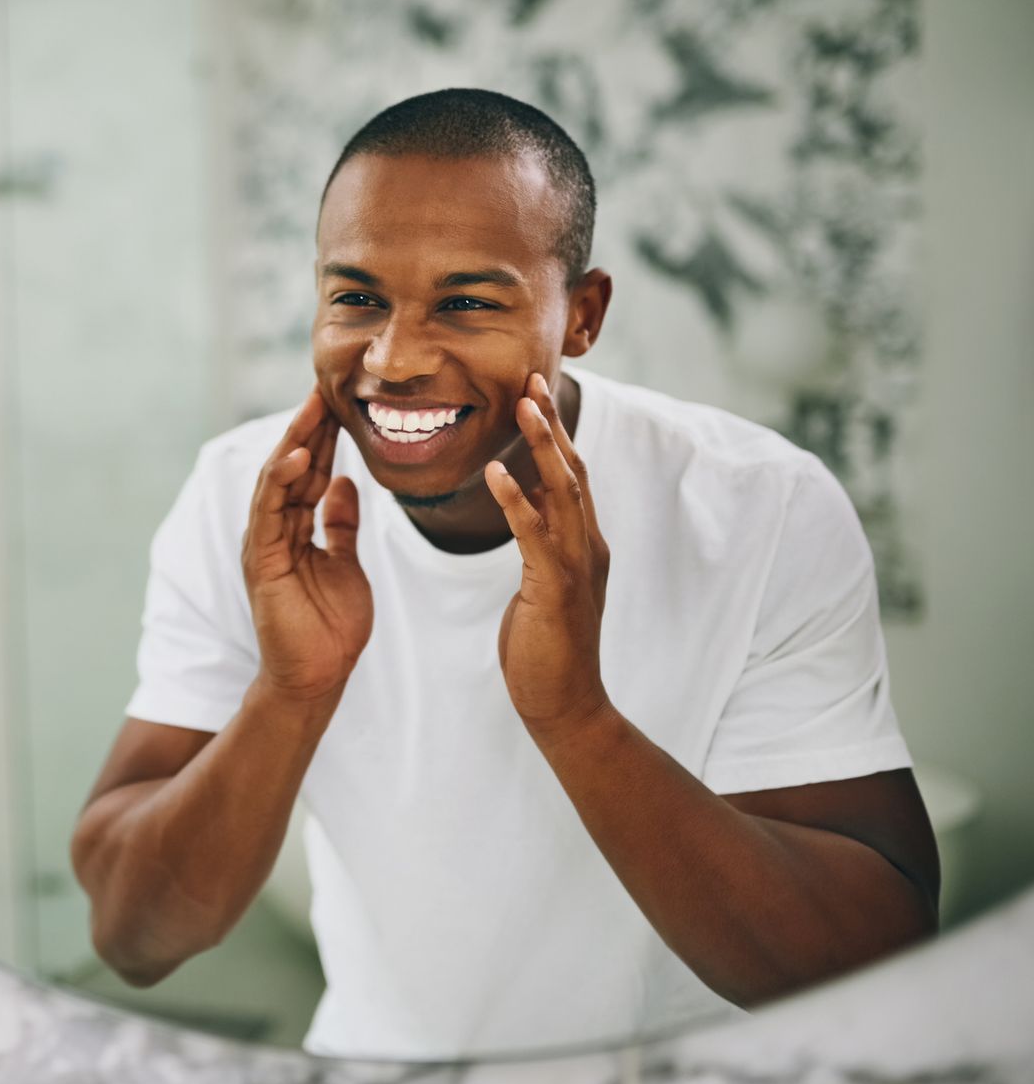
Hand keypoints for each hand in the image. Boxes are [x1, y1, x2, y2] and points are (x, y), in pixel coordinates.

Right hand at [241, 389, 371, 702]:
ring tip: (312, 408)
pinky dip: (281, 482)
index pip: (309, 472)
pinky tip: (298, 456)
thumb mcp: (346, 564)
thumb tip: (346, 482)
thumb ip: (341, 524)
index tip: (339, 401)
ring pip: (276, 481)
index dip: (323, 437)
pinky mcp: (261, 561)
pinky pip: (269, 512)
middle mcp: (274, 530)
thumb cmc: (330, 628)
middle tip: (324, 387)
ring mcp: (264, 544)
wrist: (318, 677)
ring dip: (294, 443)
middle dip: (307, 428)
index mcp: (293, 529)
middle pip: (290, 467)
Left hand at [482, 372, 611, 741]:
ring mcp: (576, 567)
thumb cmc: (546, 648)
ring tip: (521, 407)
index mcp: (583, 545)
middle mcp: (588, 547)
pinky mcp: (555, 590)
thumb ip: (542, 546)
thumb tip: (528, 507)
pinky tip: (496, 472)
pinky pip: (534, 536)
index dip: (555, 434)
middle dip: (552, 424)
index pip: (571, 476)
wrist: (564, 704)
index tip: (533, 395)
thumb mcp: (544, 585)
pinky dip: (516, 500)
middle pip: (572, 471)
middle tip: (531, 380)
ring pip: (563, 493)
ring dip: (542, 447)